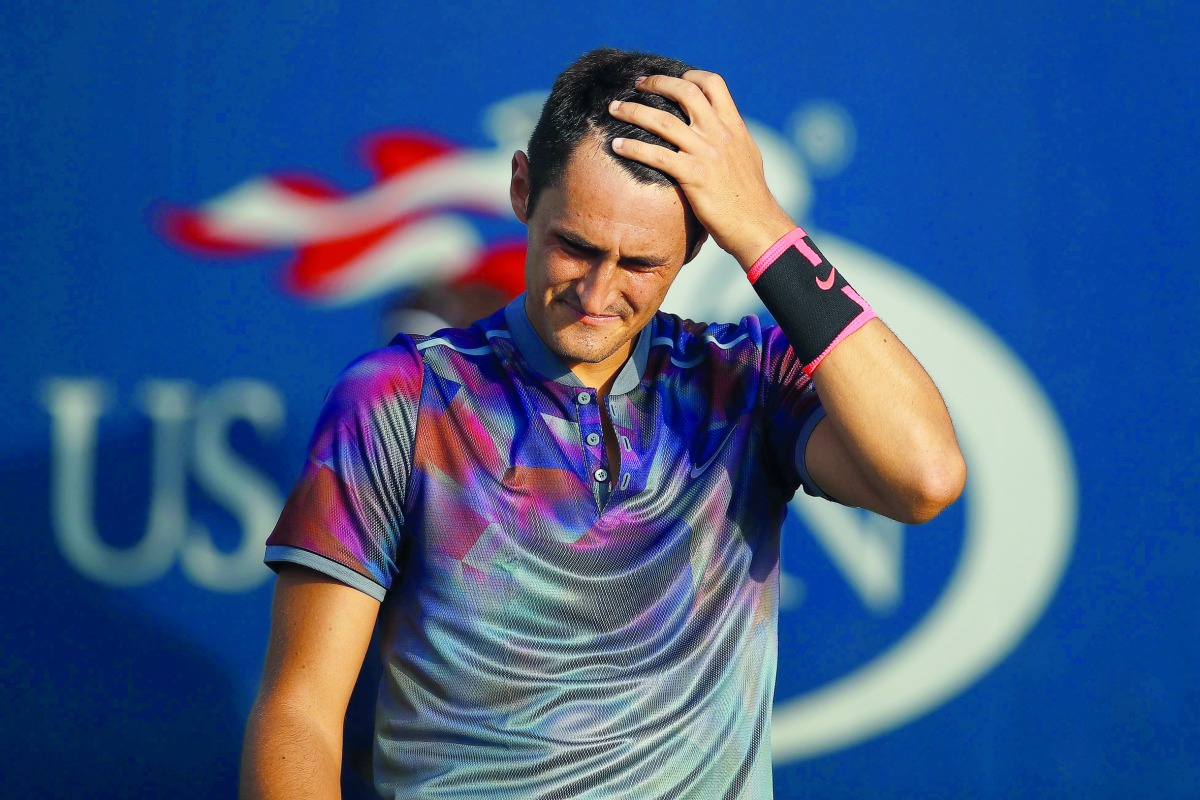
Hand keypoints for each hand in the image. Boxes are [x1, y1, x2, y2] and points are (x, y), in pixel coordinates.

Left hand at [608, 70, 795, 269]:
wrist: (756, 224)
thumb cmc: (750, 197)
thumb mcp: (747, 156)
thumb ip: (731, 138)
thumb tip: (720, 128)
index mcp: (734, 126)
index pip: (712, 84)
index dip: (689, 75)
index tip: (670, 78)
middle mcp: (720, 133)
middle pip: (685, 92)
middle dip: (656, 83)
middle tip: (636, 83)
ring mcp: (707, 153)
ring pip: (664, 121)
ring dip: (634, 111)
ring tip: (614, 108)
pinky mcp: (694, 176)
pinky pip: (657, 156)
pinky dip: (634, 148)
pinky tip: (617, 146)